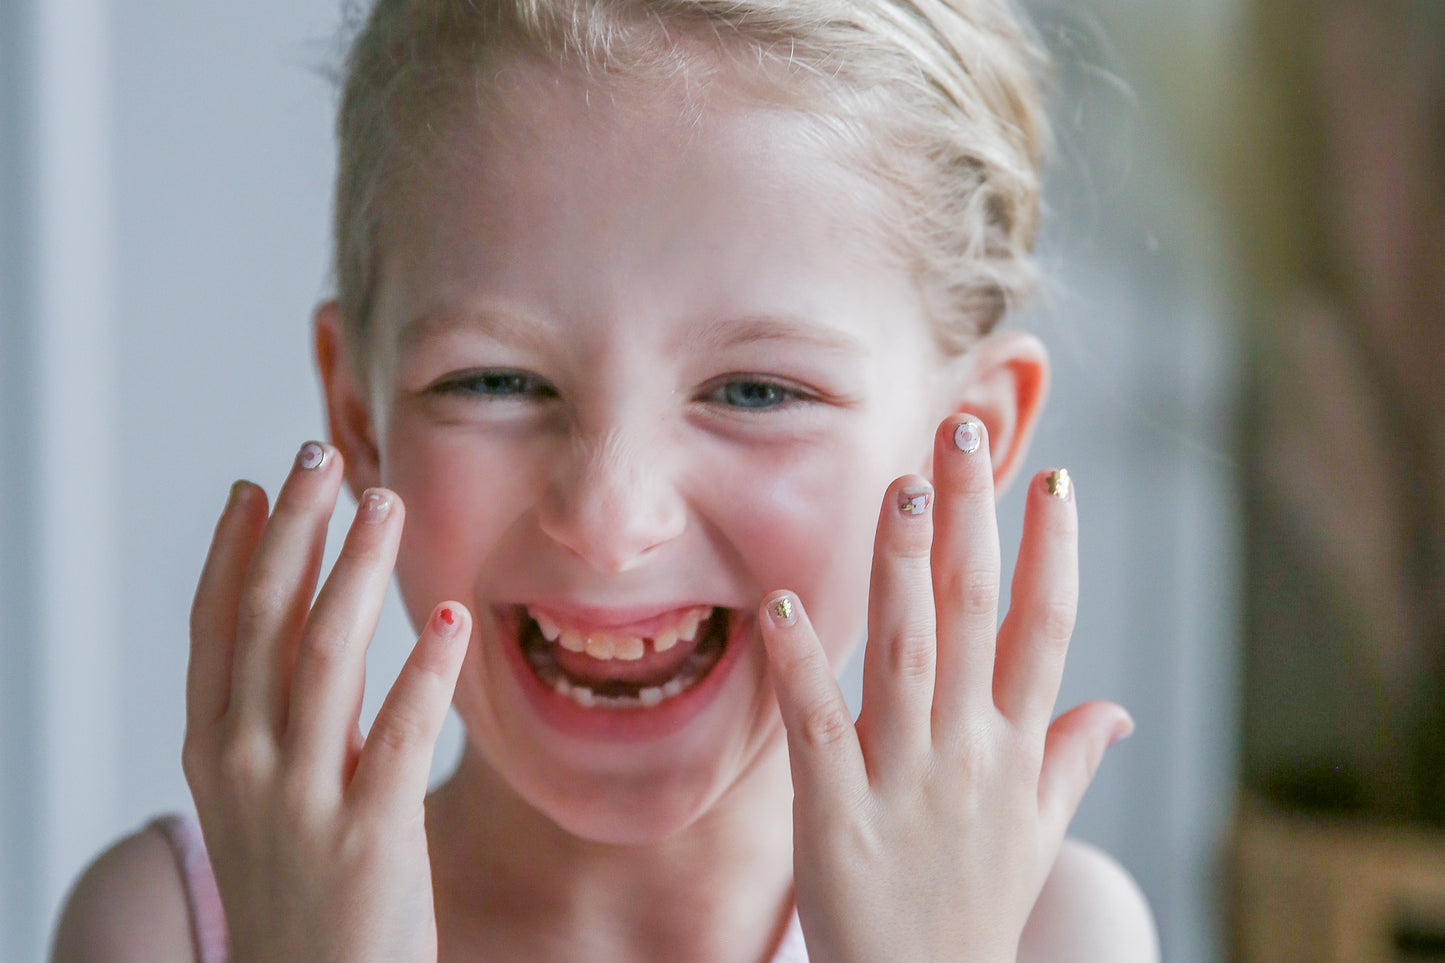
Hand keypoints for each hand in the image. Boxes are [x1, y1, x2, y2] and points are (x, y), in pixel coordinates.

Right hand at [183, 442, 468, 962]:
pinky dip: (425, 669)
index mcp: (214, 749)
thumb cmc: (298, 886)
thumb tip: (308, 621)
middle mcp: (247, 764)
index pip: (217, 627)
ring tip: (386, 504)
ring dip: (357, 569)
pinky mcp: (370, 835)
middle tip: (324, 455)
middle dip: (295, 529)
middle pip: (265, 618)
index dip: (236, 549)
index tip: (259, 484)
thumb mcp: (261, 797)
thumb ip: (279, 715)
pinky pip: (399, 733)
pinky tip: (452, 618)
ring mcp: (303, 799)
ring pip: (325, 655)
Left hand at [760, 417, 1132, 962]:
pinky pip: (819, 728)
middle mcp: (970, 753)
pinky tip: (780, 603)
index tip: (1050, 477)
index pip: (1046, 631)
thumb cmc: (974, 908)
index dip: (1051, 553)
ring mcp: (906, 782)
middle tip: (961, 426)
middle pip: (977, 616)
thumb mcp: (1037, 835)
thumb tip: (1119, 711)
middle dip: (973, 518)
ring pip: (909, 655)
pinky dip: (803, 666)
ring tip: (902, 487)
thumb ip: (1070, 762)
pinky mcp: (837, 817)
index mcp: (1018, 751)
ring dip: (905, 569)